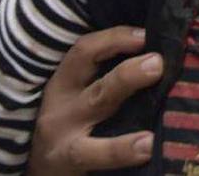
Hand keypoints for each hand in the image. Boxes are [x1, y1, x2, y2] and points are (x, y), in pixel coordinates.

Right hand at [27, 27, 162, 174]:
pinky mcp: (71, 164)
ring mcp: (64, 141)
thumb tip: (157, 54)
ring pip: (92, 137)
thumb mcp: (77, 92)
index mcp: (65, 83)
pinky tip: (146, 150)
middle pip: (97, 91)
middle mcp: (62, 110)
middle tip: (157, 64)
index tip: (145, 34)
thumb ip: (108, 75)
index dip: (115, 39)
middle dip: (127, 76)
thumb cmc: (71, 120)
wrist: (40, 165)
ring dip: (122, 141)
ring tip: (149, 140)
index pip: (85, 51)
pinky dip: (121, 154)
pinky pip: (95, 159)